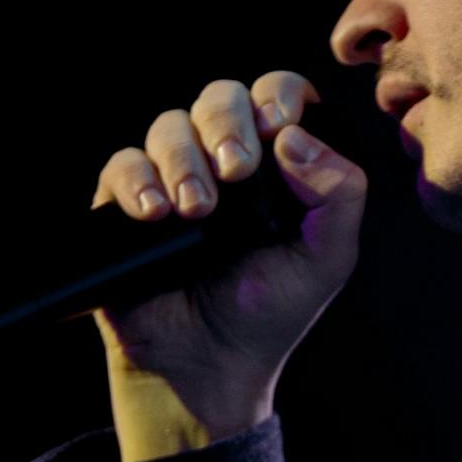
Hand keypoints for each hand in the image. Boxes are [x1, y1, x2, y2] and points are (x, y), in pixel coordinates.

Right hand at [91, 68, 366, 401]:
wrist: (209, 366)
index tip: (276, 129)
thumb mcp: (327, 256)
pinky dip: (138, 181)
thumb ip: (339, 194)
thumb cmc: (270, 310)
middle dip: (227, 122)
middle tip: (237, 169)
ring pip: (168, 125)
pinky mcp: (126, 204)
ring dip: (184, 159)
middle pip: (220, 96)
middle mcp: (223, 160)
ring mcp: (173, 178)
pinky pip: (122, 165)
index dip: (277, 97)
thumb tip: (295, 136)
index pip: (278, 95)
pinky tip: (157, 214)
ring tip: (198, 210)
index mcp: (278, 162)